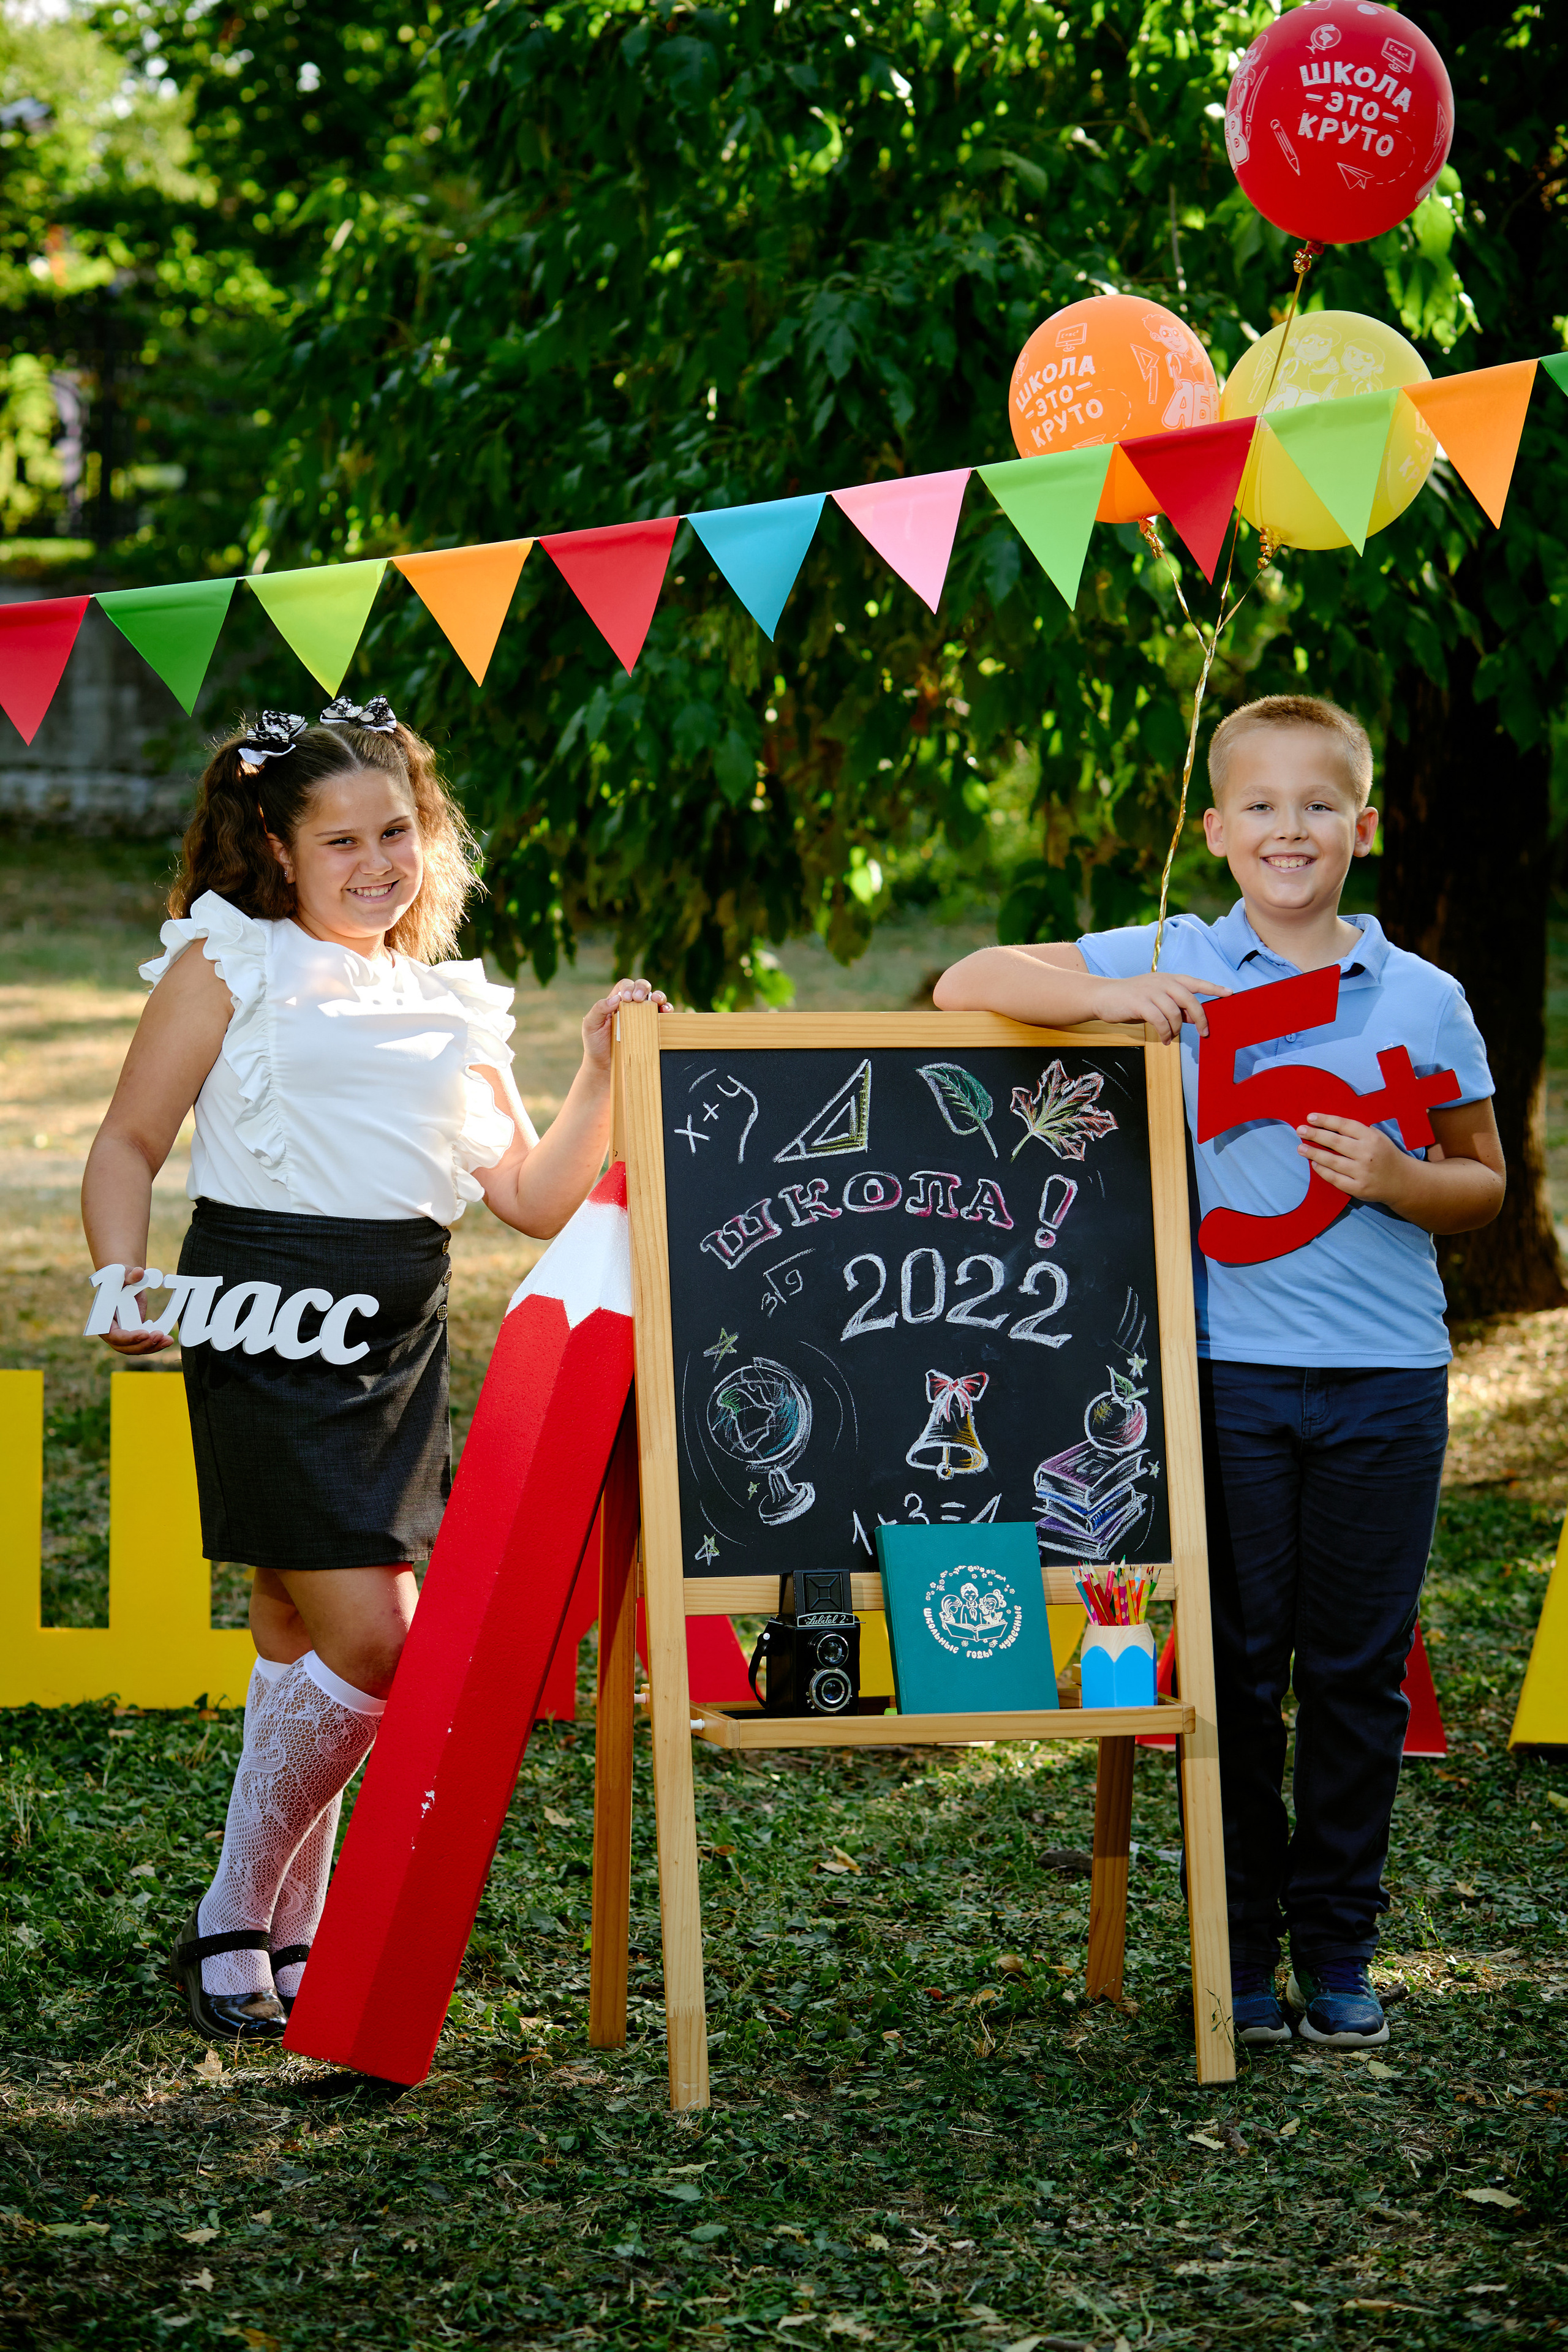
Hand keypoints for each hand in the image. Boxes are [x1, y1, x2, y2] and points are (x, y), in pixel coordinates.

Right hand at [99, 1267, 174, 1354]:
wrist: (126, 1282)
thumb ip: (129, 1275)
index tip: (144, 1333)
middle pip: (125, 1347)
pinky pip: (143, 1344)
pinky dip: (155, 1344)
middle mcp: (111, 1331)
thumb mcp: (123, 1274)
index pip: (113, 1335)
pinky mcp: (134, 1335)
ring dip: (152, 1346)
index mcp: (103, 1318)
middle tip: (159, 1336)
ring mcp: (123, 1335)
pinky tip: (167, 1340)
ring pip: (136, 1348)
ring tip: (167, 1340)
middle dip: (143, 1344)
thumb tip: (139, 1272)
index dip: (127, 1337)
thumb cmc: (120, 1278)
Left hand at [582, 976, 670, 1070]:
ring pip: (655, 999)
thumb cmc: (595, 1044)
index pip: (625, 986)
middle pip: (641, 988)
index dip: (628, 987)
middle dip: (643, 988)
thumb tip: (617, 998)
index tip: (626, 998)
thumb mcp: (590, 1025)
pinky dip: (667, 1011)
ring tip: (657, 1001)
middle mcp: (631, 1006)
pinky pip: (662, 1016)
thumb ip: (599, 1009)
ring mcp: (643, 1017)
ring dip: (658, 996)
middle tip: (639, 998)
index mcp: (616, 1002)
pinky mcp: (651, 1028)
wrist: (605, 1066)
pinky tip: (666, 1012)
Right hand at [1088, 969, 1229, 1043]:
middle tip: (1205, 1032)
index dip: (1213, 988)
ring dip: (1176, 1030)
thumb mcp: (1156, 1000)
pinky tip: (1163, 1040)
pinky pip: (1160, 1021)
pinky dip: (1164, 1033)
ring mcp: (1151, 991)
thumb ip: (1175, 1006)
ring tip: (1170, 1037)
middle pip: (1190, 1000)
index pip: (1195, 983)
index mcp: (1169, 979)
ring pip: (1175, 1013)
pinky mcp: (1139, 1003)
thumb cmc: (1132, 999)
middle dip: (1201, 1018)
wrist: (1103, 996)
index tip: (1229, 993)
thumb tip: (1195, 1018)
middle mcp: (1162, 982)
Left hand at [1296, 1114, 1408, 1205]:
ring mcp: (1362, 1172)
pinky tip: (1314, 1164)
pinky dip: (1323, 1171)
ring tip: (1301, 1148)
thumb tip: (1328, 1125)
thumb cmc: (1385, 1155)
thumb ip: (1358, 1132)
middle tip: (1300, 1130)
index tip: (1310, 1117)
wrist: (1403, 1181)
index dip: (1326, 1120)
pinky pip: (1335, 1179)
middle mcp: (1367, 1154)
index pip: (1344, 1125)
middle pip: (1335, 1141)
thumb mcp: (1378, 1137)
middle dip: (1315, 1135)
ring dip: (1313, 1153)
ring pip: (1332, 1161)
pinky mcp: (1359, 1188)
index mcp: (1372, 1137)